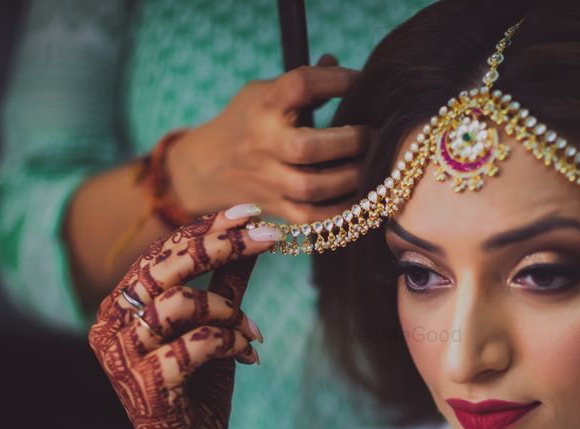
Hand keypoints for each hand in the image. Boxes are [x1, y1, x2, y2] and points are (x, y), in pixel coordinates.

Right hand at [88, 205, 280, 428]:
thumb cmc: (198, 392)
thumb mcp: (214, 329)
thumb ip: (226, 285)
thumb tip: (253, 237)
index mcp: (120, 307)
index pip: (162, 253)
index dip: (206, 229)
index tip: (251, 213)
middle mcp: (110, 326)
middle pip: (164, 267)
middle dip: (220, 246)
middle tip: (267, 238)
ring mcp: (124, 357)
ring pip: (179, 303)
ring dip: (228, 310)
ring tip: (252, 331)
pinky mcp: (148, 385)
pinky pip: (196, 343)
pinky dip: (231, 342)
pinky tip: (250, 356)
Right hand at [168, 55, 372, 225]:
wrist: (205, 168)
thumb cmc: (247, 124)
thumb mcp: (263, 94)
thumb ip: (300, 84)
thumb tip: (336, 61)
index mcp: (263, 106)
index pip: (301, 85)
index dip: (336, 79)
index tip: (362, 80)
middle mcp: (263, 145)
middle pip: (308, 146)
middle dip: (350, 141)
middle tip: (374, 134)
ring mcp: (267, 180)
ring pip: (312, 186)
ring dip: (350, 177)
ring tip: (372, 165)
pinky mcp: (275, 208)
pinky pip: (311, 216)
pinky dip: (339, 209)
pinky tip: (359, 195)